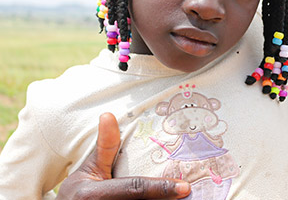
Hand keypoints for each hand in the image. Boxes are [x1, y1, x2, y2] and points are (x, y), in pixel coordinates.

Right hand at [57, 113, 189, 199]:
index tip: (185, 187)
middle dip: (165, 198)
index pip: (134, 189)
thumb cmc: (80, 191)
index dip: (161, 188)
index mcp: (93, 194)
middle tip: (187, 191)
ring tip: (182, 198)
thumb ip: (104, 147)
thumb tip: (108, 115)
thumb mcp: (90, 168)